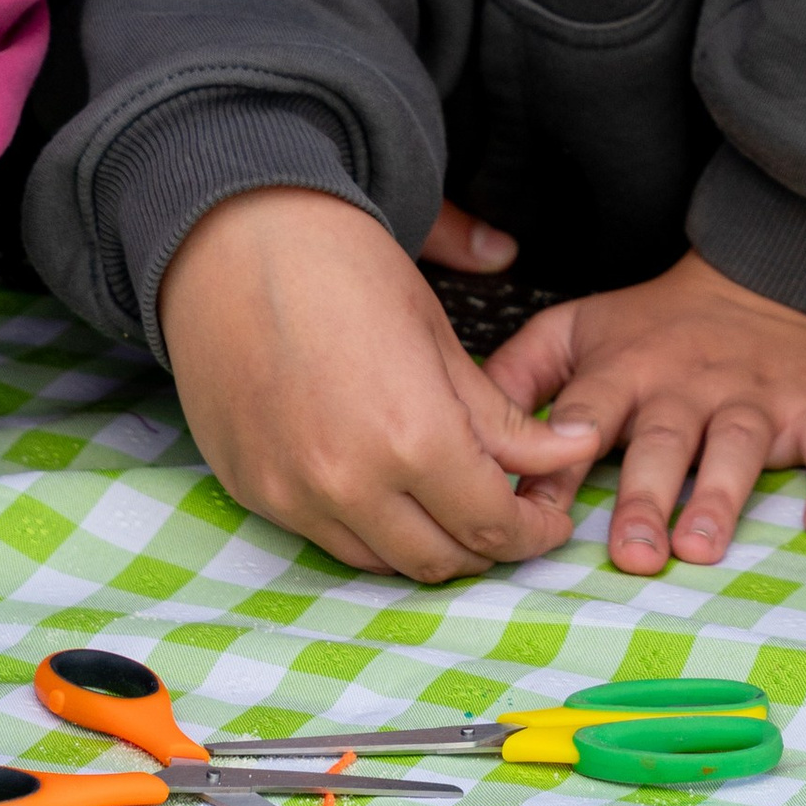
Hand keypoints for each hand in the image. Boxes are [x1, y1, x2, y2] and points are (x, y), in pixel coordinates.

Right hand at [158, 186, 596, 583]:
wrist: (235, 242)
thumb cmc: (344, 270)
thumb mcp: (441, 338)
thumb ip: (502, 418)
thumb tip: (570, 451)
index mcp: (412, 437)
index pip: (490, 524)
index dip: (531, 534)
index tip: (548, 522)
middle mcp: (350, 484)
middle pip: (439, 560)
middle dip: (486, 547)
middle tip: (508, 515)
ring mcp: (293, 495)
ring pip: (380, 563)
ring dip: (425, 545)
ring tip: (449, 502)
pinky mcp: (254, 493)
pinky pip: (325, 538)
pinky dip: (367, 530)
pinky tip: (386, 489)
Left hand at [485, 250, 805, 571]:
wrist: (770, 277)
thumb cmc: (661, 324)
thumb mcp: (581, 329)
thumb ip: (519, 375)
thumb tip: (463, 431)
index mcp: (626, 371)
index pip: (583, 418)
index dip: (556, 466)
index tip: (532, 510)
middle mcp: (687, 387)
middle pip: (662, 443)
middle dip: (644, 498)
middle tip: (630, 554)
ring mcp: (755, 399)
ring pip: (736, 449)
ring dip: (720, 498)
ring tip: (701, 546)